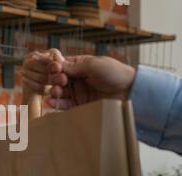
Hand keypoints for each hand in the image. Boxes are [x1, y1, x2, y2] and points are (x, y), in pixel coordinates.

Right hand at [22, 49, 136, 110]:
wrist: (130, 91)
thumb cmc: (115, 73)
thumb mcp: (95, 65)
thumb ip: (75, 66)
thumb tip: (57, 65)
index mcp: (80, 65)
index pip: (61, 65)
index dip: (55, 68)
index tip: (55, 70)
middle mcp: (77, 78)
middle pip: (58, 79)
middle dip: (55, 80)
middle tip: (59, 82)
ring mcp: (78, 92)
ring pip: (60, 92)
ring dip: (54, 92)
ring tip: (55, 93)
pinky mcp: (80, 104)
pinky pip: (65, 104)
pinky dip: (57, 104)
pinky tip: (51, 102)